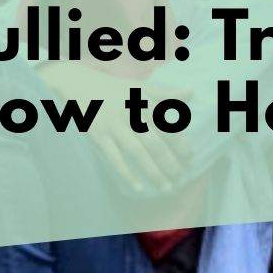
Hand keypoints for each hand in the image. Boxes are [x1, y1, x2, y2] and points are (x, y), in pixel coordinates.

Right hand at [39, 62, 191, 193]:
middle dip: (170, 164)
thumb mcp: (141, 87)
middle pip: (155, 144)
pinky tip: (139, 187)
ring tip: (166, 187)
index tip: (189, 160)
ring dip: (153, 172)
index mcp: (144, 103)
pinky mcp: (99, 136)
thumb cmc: (115, 89)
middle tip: (181, 179)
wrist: (80, 84)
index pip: (168, 128)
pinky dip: (126, 173)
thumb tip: (192, 92)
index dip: (181, 146)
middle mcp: (131, 115)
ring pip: (137, 153)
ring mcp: (114, 126)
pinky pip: (114, 158)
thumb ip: (166, 94)